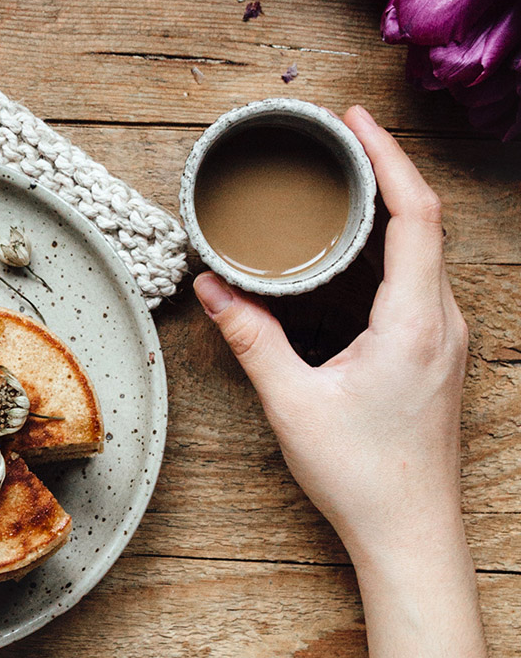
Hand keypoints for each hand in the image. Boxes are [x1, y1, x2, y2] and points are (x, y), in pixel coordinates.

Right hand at [196, 107, 514, 657]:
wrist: (410, 534)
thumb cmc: (361, 474)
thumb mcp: (292, 401)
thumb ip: (251, 337)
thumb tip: (211, 289)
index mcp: (415, 321)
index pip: (415, 214)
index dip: (389, 157)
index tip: (355, 122)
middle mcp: (444, 322)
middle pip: (425, 222)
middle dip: (384, 172)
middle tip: (336, 143)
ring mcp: (446, 340)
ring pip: (425, 254)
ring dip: (387, 214)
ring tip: (340, 189)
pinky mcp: (436, 357)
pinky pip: (419, 283)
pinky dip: (388, 252)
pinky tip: (351, 258)